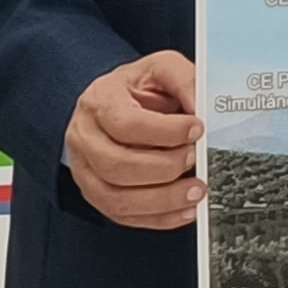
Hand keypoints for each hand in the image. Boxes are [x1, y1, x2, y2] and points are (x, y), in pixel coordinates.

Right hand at [66, 51, 202, 230]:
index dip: (165, 132)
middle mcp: (85, 139)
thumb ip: (184, 79)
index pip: (125, 124)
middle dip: (165, 167)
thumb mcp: (160, 69)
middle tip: (194, 158)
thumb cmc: (137, 90)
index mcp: (99, 103)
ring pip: (117, 199)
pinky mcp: (97, 195)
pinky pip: (124, 217)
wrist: (113, 104)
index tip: (196, 128)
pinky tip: (184, 209)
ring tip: (196, 190)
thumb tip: (202, 106)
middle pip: (117, 166)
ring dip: (163, 200)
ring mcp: (87, 171)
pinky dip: (159, 218)